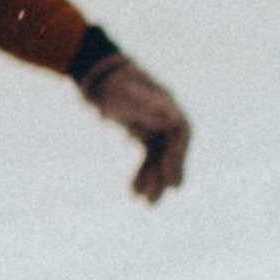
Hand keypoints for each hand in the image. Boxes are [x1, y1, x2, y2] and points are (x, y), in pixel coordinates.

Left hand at [83, 53, 190, 203]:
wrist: (99, 77)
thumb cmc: (113, 84)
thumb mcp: (126, 93)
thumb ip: (147, 106)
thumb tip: (172, 119)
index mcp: (169, 107)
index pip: (179, 136)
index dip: (178, 160)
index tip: (174, 183)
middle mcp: (167, 118)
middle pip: (170, 151)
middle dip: (163, 176)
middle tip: (153, 201)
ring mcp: (157, 127)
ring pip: (159, 158)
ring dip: (152, 180)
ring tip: (143, 202)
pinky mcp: (145, 134)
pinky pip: (148, 158)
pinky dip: (142, 173)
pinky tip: (133, 191)